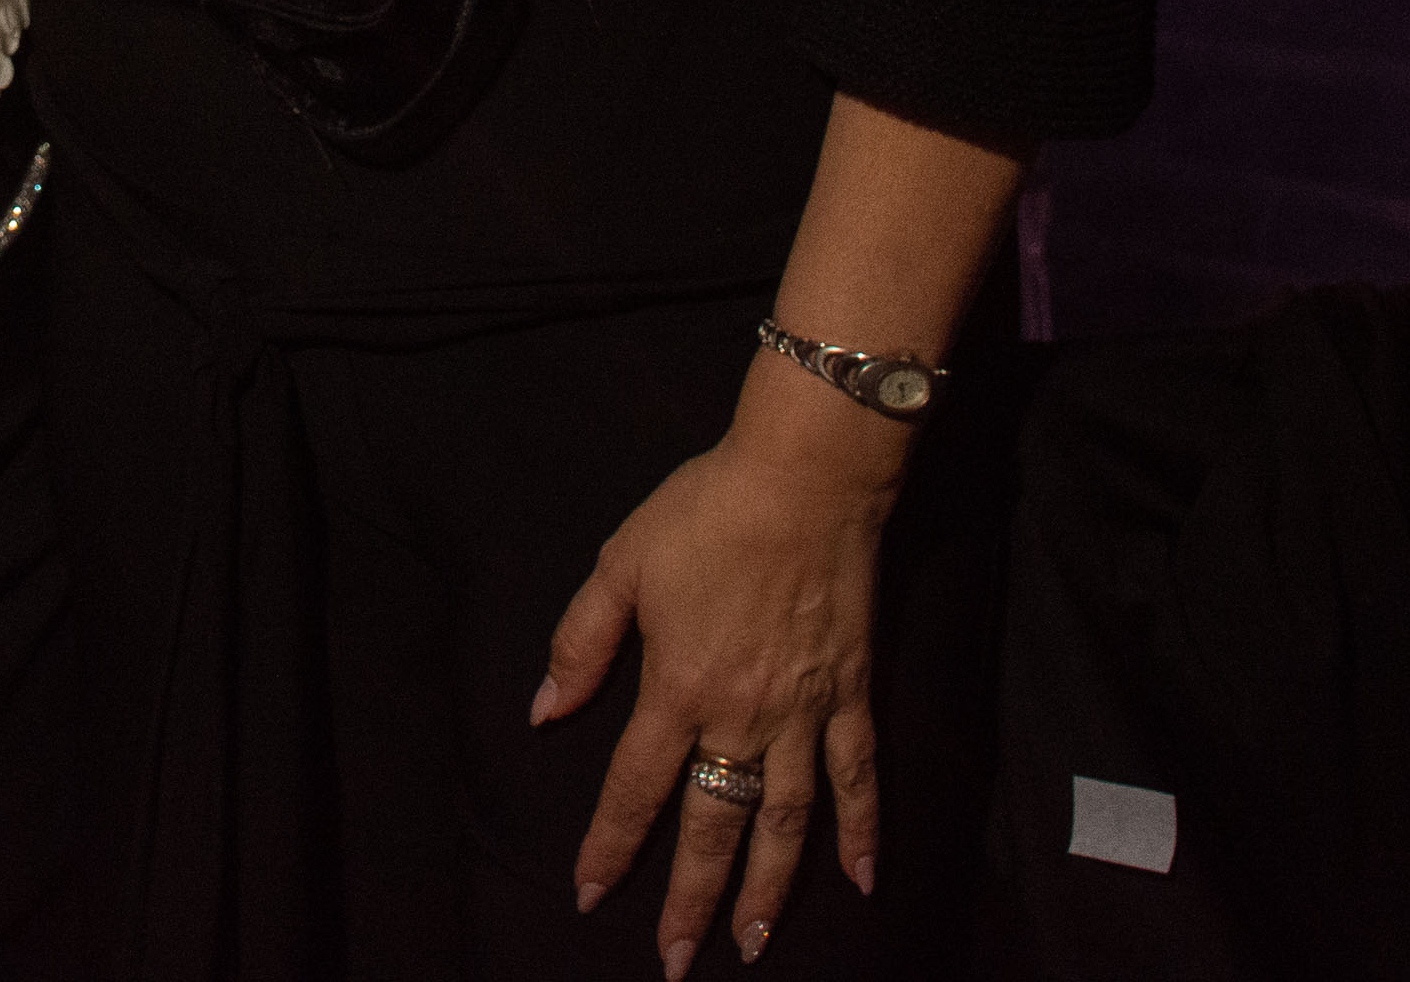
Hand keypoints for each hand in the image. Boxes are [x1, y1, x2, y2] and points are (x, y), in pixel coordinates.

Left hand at [534, 363, 907, 973]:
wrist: (806, 476)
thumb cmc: (706, 511)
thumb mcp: (621, 564)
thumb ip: (582, 642)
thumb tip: (546, 712)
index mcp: (677, 688)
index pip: (635, 790)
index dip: (610, 846)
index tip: (590, 894)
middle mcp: (742, 718)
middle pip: (711, 827)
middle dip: (689, 900)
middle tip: (675, 961)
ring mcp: (805, 713)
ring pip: (786, 823)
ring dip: (770, 890)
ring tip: (755, 946)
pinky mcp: (853, 695)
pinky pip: (861, 777)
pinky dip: (863, 830)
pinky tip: (863, 880)